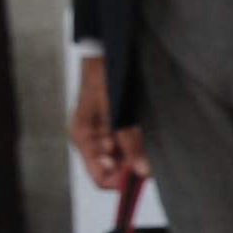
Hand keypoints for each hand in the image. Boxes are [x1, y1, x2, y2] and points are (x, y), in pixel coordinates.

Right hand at [69, 53, 147, 194]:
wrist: (107, 50)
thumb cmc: (103, 76)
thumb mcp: (116, 111)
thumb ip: (128, 142)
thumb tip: (142, 172)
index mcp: (84, 139)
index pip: (100, 178)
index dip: (120, 182)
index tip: (140, 174)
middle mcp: (93, 141)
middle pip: (115, 171)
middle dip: (133, 166)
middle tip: (148, 154)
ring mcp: (105, 134)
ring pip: (126, 159)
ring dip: (138, 153)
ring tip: (144, 135)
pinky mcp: (117, 126)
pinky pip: (130, 145)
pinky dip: (141, 144)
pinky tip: (144, 131)